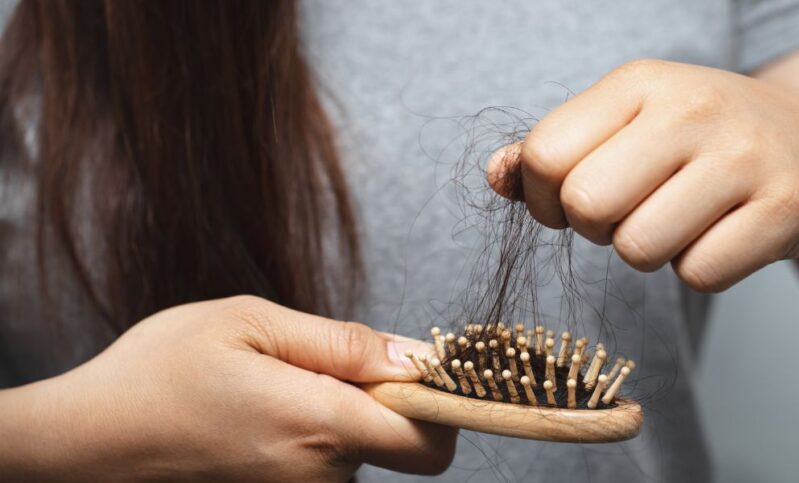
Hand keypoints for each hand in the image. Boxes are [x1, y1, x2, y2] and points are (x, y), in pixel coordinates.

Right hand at [0, 296, 455, 480]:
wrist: (85, 441)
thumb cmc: (159, 372)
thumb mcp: (250, 323)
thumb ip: (341, 342)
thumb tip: (414, 356)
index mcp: (318, 425)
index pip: (431, 441)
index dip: (442, 403)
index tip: (422, 368)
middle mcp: (318, 475)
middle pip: (397, 441)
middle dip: (380, 399)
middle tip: (319, 364)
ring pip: (358, 451)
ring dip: (338, 414)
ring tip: (272, 385)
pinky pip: (323, 464)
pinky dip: (311, 434)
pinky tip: (260, 412)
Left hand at [488, 60, 798, 290]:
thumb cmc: (703, 140)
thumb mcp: (629, 122)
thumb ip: (554, 149)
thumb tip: (495, 177)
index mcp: (639, 83)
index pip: (545, 155)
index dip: (544, 198)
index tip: (574, 200)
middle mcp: (692, 109)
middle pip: (586, 206)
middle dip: (596, 228)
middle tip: (631, 213)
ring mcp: (744, 157)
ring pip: (638, 249)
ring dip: (648, 252)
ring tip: (681, 219)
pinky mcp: (785, 208)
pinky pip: (699, 275)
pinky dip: (701, 268)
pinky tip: (723, 233)